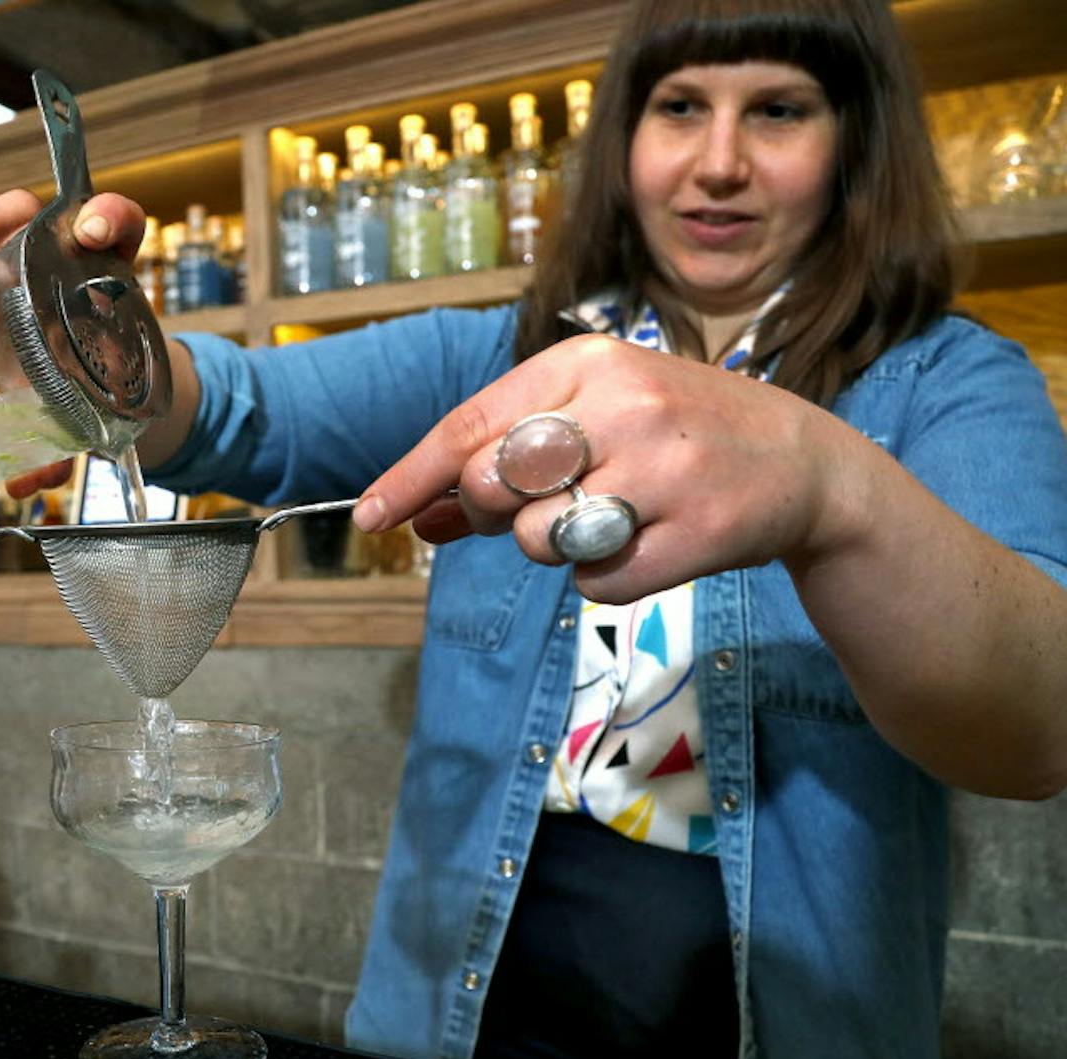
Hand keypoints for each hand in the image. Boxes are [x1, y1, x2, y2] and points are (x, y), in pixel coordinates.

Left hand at [352, 334, 867, 602]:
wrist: (802, 462)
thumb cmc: (675, 435)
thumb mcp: (593, 418)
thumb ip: (503, 463)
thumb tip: (417, 517)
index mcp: (588, 363)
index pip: (470, 424)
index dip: (410, 476)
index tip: (367, 517)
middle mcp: (624, 404)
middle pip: (491, 482)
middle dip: (489, 512)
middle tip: (536, 507)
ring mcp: (664, 469)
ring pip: (537, 539)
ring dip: (553, 545)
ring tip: (610, 516)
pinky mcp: (699, 533)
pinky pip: (597, 584)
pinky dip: (605, 578)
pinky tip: (647, 543)